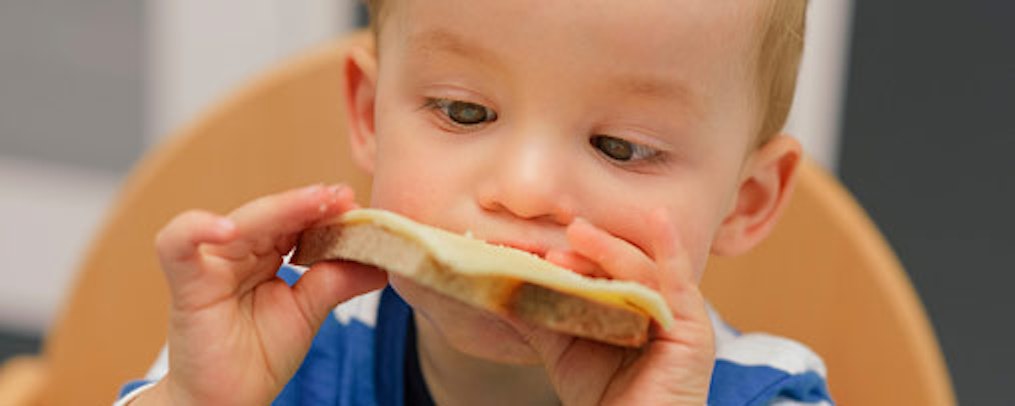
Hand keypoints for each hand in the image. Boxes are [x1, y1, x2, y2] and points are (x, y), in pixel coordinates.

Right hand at [136, 184, 387, 404]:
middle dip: (308, 204)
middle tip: (341, 197)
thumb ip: (337, 282)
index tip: (354, 204)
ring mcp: (209, 264)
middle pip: (272, 215)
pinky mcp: (186, 283)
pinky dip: (197, 229)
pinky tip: (228, 228)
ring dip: (278, 210)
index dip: (322, 211)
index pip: (294, 221)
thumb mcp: (308, 313)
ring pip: (240, 222)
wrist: (227, 403)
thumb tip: (382, 264)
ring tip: (314, 203)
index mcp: (264, 254)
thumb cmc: (258, 356)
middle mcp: (236, 252)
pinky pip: (177, 244)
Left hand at [528, 209, 715, 404]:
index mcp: (629, 302)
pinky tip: (658, 220)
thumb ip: (541, 314)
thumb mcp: (563, 348)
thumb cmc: (605, 399)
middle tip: (556, 238)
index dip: (572, 252)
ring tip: (577, 235)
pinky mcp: (695, 326)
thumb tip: (500, 283)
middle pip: (620, 264)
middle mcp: (656, 303)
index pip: (601, 266)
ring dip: (610, 250)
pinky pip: (681, 281)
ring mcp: (677, 313)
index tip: (534, 243)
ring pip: (641, 270)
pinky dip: (671, 248)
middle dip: (588, 248)